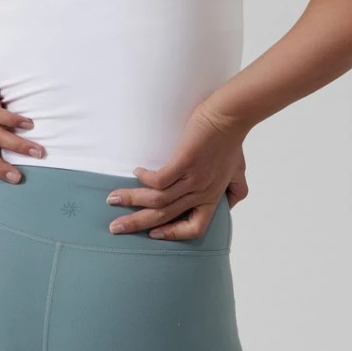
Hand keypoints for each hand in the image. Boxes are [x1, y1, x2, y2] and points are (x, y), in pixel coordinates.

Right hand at [106, 105, 250, 239]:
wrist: (230, 116)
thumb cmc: (232, 142)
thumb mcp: (238, 172)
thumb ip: (236, 190)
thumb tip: (229, 204)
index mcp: (212, 198)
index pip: (194, 228)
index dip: (173, 234)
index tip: (153, 234)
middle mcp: (201, 192)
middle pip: (164, 216)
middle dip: (137, 223)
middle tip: (115, 228)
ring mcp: (193, 178)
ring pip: (157, 199)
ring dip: (132, 200)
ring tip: (113, 199)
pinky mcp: (185, 162)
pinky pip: (159, 179)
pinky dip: (145, 178)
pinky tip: (136, 172)